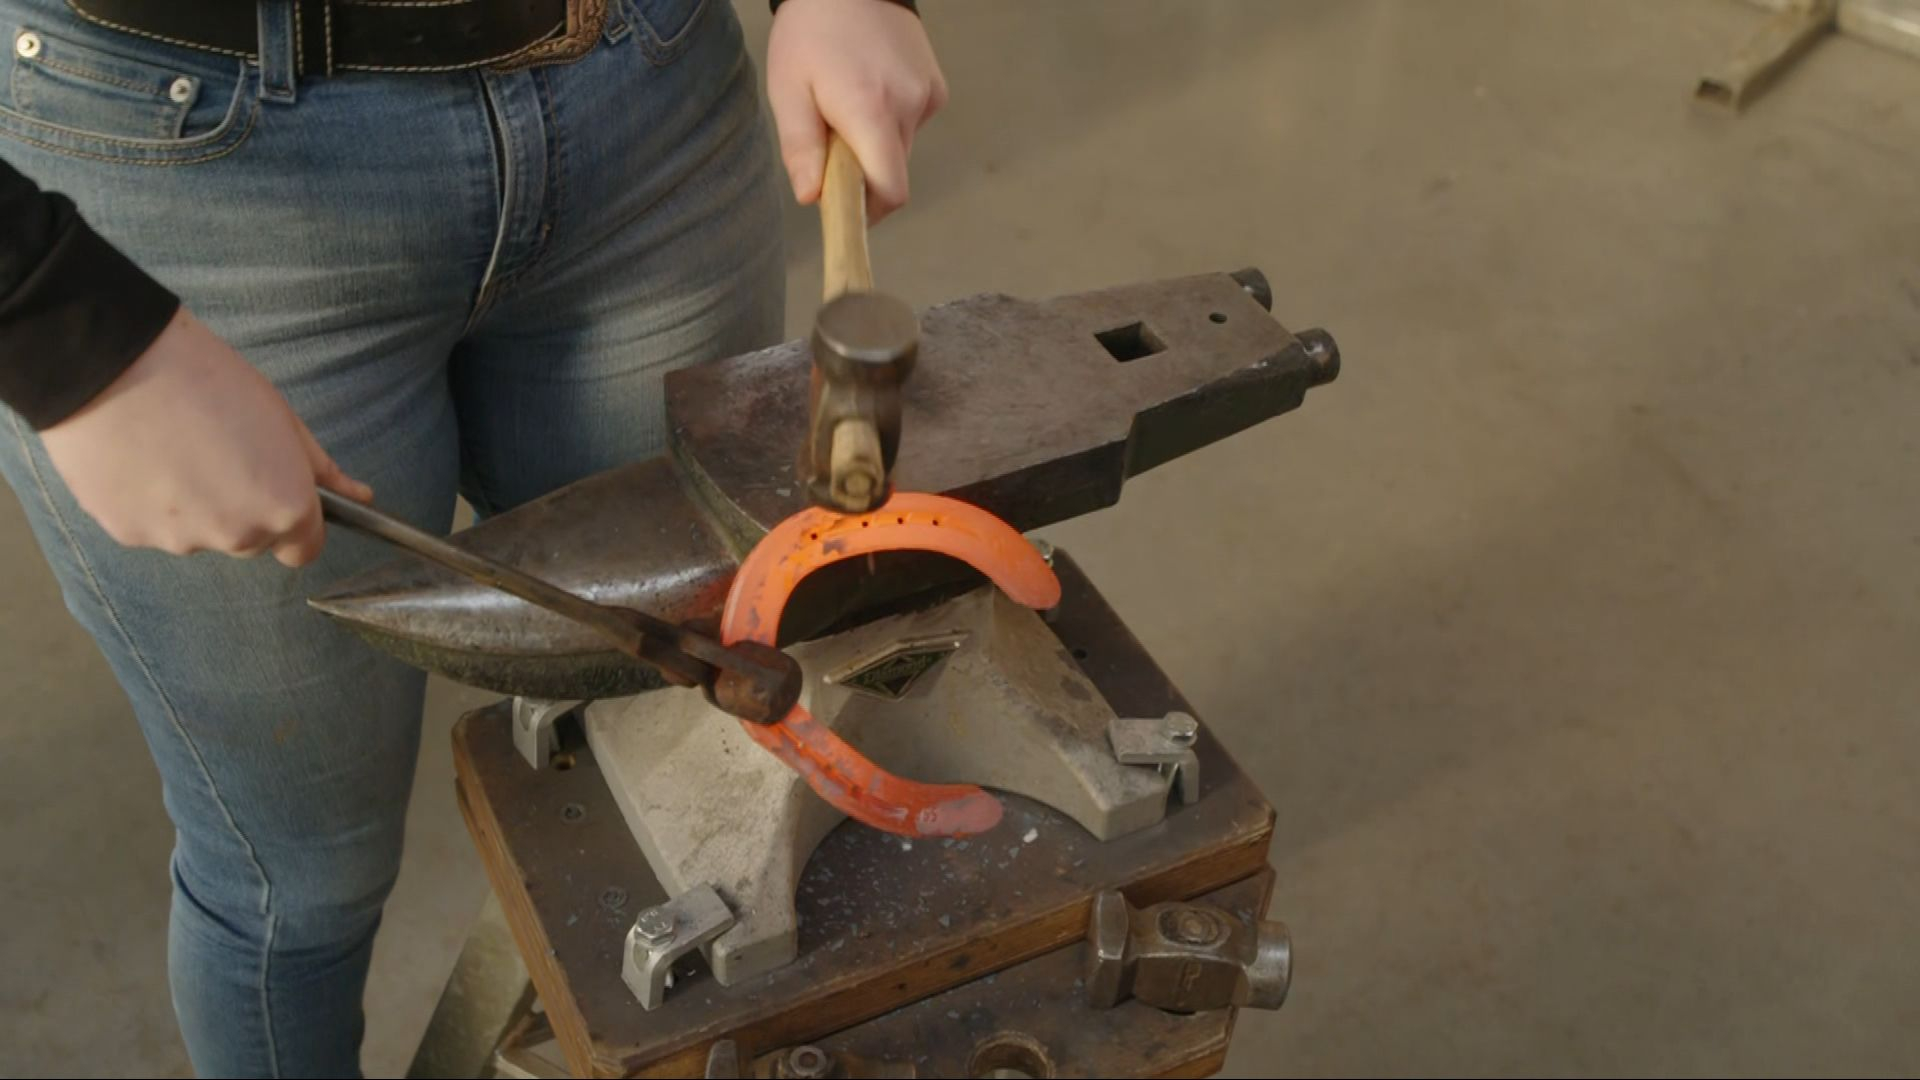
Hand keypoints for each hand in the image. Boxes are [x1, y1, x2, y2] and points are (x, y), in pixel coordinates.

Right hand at [39, 307, 371, 567]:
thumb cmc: (207, 380)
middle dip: (243, 510)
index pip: (304, 550)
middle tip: (219, 455)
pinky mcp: (130, 535)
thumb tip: (361, 496)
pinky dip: (150, 503)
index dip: (296, 524)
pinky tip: (139, 458)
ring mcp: (181, 539)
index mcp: (284, 507)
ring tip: (173, 449)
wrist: (113, 364)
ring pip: (200, 534)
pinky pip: (152, 527)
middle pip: (251, 540)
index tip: (278, 495)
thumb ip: (319, 468)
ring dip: (194, 507)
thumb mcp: (281, 417)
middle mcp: (237, 535)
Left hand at [767, 0, 946, 223]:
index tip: (846, 207)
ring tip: (849, 103)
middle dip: (864, 171)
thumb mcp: (788, 88)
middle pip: (893, 172)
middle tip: (831, 141)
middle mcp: (909, 107)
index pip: (891, 190)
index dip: (870, 210)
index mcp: (871, 112)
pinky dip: (891, 120)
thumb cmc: (811, 30)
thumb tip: (811, 197)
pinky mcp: (936, 88)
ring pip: (901, 148)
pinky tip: (871, 87)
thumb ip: (800, 146)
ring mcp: (927, 97)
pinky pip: (913, 123)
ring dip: (876, 143)